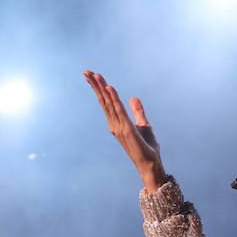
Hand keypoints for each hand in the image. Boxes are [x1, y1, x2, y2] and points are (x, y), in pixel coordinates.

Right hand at [83, 70, 165, 190]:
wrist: (151, 165)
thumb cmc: (147, 148)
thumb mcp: (144, 125)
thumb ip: (137, 112)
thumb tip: (133, 97)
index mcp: (117, 122)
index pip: (106, 102)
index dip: (99, 88)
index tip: (91, 75)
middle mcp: (115, 124)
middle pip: (103, 101)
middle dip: (95, 85)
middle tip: (86, 71)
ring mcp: (120, 127)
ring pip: (109, 104)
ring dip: (102, 88)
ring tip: (95, 75)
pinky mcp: (128, 130)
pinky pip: (120, 111)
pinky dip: (114, 99)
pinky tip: (109, 87)